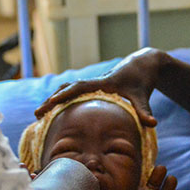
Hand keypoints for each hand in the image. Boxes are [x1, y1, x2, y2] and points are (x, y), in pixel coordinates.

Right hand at [35, 48, 162, 126]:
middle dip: (51, 100)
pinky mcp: (94, 89)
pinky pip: (73, 93)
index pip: (78, 88)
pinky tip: (56, 113)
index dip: (64, 95)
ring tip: (41, 114)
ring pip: (68, 90)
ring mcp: (93, 85)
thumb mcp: (143, 96)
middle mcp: (94, 83)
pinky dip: (62, 100)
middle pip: (67, 89)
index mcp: (102, 83)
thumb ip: (145, 111)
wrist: (144, 64)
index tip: (51, 103)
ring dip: (54, 100)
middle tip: (37, 113)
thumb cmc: (142, 80)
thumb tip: (152, 124)